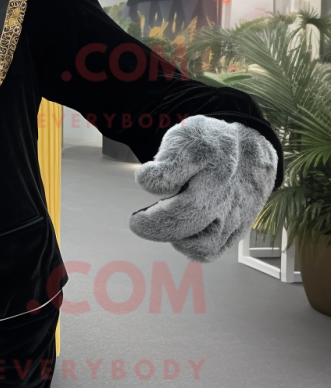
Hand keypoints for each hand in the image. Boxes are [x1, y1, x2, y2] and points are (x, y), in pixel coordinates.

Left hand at [129, 115, 277, 261]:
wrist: (250, 147)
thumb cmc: (213, 143)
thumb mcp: (186, 138)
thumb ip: (167, 162)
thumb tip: (147, 182)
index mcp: (212, 176)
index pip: (179, 204)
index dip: (152, 211)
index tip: (137, 208)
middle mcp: (226, 201)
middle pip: (188, 226)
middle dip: (157, 227)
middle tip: (138, 222)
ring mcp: (234, 218)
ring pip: (204, 246)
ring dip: (177, 240)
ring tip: (163, 225)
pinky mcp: (237, 229)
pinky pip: (215, 250)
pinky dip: (193, 248)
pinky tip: (180, 235)